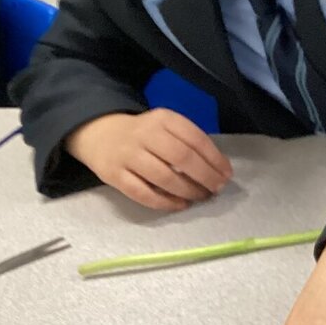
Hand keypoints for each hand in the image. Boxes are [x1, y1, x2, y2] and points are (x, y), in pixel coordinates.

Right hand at [66, 109, 231, 211]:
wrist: (98, 133)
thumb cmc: (144, 134)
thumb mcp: (167, 126)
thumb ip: (189, 142)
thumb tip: (218, 169)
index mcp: (163, 119)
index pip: (196, 139)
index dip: (215, 159)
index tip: (226, 174)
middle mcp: (145, 134)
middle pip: (182, 158)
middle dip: (205, 176)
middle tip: (217, 188)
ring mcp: (127, 155)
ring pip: (164, 177)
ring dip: (188, 190)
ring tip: (201, 197)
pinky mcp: (113, 175)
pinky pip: (142, 193)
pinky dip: (165, 202)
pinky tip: (180, 205)